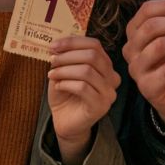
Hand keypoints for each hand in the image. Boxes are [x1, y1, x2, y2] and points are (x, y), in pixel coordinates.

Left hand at [48, 37, 120, 164]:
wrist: (66, 122)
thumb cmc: (66, 95)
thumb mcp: (64, 70)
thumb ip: (65, 57)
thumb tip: (57, 45)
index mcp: (106, 65)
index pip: (94, 45)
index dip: (72, 42)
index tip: (53, 45)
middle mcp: (112, 77)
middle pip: (92, 56)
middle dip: (68, 55)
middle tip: (52, 60)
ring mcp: (109, 92)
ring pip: (87, 71)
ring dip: (64, 70)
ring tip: (51, 75)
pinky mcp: (101, 106)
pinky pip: (83, 88)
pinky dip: (66, 84)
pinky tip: (58, 87)